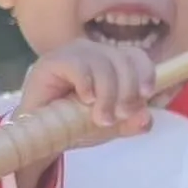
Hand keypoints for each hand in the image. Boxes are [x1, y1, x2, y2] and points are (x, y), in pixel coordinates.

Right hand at [18, 39, 155, 138]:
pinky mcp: (53, 60)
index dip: (145, 73)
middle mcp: (96, 53)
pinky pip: (78, 65)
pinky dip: (86, 84)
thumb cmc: (75, 123)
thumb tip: (147, 119)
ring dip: (107, 94)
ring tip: (101, 118)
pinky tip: (85, 100)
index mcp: (113, 63)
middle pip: (123, 60)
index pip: (137, 57)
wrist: (40, 134)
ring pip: (103, 64)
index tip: (146, 95)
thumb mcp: (109, 127)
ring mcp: (74, 54)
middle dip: (127, 91)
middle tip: (121, 115)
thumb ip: (130, 123)